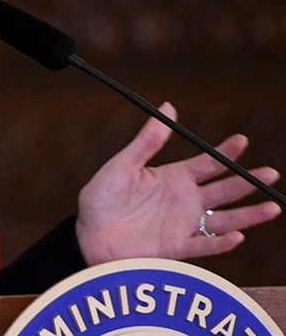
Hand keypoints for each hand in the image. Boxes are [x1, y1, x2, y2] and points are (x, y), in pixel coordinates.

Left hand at [75, 102, 281, 265]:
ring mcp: (183, 225)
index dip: (225, 152)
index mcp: (172, 178)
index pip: (207, 164)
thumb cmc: (101, 199)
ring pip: (223, 219)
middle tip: (271, 172)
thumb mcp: (122, 165)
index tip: (242, 139)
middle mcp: (184, 201)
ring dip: (248, 214)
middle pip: (224, 190)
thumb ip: (147, 141)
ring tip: (272, 207)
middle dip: (248, 182)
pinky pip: (203, 246)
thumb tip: (167, 107)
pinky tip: (236, 235)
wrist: (87, 235)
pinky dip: (220, 242)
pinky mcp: (175, 248)